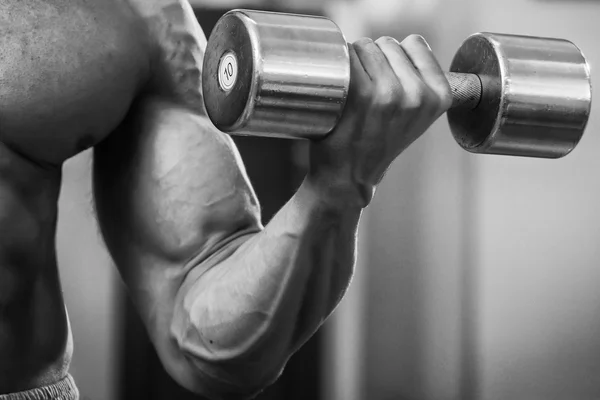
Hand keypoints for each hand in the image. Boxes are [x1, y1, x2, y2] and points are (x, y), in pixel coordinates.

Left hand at [307, 35, 451, 207]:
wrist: (348, 177)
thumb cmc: (376, 144)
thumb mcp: (417, 117)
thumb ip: (422, 82)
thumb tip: (409, 45)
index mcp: (440, 96)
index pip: (415, 44)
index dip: (397, 57)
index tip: (388, 79)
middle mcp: (418, 94)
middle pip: (388, 43)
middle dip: (375, 59)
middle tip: (366, 92)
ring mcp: (389, 93)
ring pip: (366, 46)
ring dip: (354, 61)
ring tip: (352, 93)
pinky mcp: (360, 94)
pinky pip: (347, 57)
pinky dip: (338, 67)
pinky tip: (339, 90)